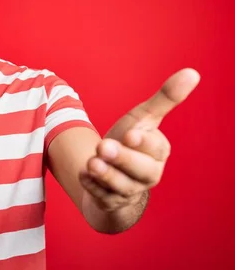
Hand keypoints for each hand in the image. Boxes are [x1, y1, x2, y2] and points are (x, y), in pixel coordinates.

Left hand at [79, 68, 200, 210]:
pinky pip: (101, 196)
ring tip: (91, 163)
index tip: (130, 134)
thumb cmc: (131, 139)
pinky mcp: (110, 202)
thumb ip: (165, 98)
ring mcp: (129, 190)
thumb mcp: (143, 117)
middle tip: (103, 147)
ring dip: (104, 174)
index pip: (154, 148)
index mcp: (158, 152)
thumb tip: (192, 73)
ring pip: (120, 186)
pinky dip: (91, 186)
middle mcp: (148, 174)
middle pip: (140, 170)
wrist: (113, 170)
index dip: (142, 142)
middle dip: (122, 159)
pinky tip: (82, 175)